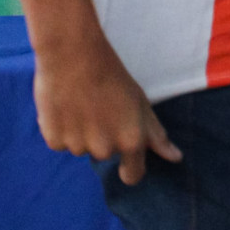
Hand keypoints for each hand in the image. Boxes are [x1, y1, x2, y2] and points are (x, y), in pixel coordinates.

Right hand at [32, 36, 181, 184]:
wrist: (74, 55)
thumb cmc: (112, 75)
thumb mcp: (140, 103)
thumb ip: (156, 135)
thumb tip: (176, 158)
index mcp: (131, 141)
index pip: (133, 175)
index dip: (129, 168)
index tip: (125, 158)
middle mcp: (105, 149)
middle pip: (105, 154)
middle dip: (103, 137)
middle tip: (100, 108)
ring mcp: (78, 146)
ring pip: (81, 147)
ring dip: (80, 132)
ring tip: (80, 102)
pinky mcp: (53, 140)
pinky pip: (59, 141)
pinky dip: (60, 128)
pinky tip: (63, 105)